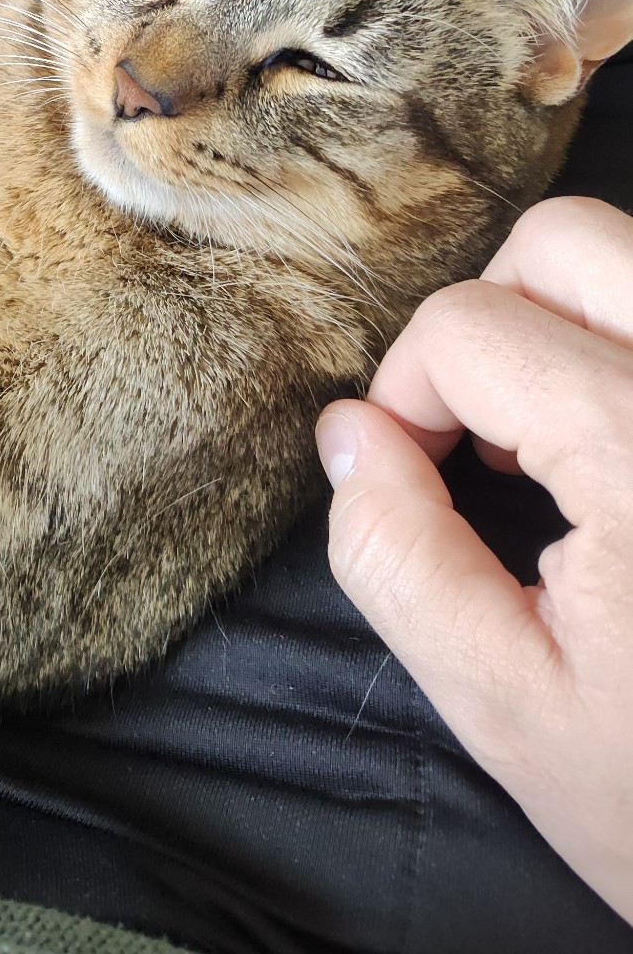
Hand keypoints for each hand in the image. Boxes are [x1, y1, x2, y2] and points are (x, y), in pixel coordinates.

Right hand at [316, 196, 632, 923]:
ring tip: (560, 447)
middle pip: (569, 245)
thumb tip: (348, 434)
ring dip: (568, 327)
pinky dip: (628, 355)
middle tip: (476, 428)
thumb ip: (396, 555)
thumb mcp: (506, 708)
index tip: (409, 472)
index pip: (472, 329)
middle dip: (490, 316)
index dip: (407, 392)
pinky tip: (623, 453)